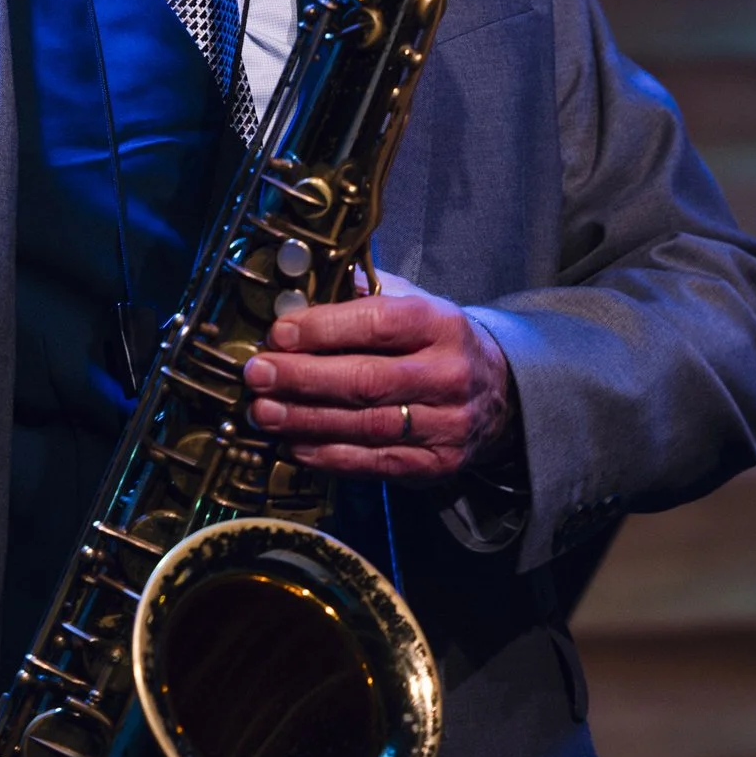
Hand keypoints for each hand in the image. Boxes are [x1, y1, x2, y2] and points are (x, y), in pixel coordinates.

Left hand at [242, 271, 513, 478]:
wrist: (498, 394)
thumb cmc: (431, 341)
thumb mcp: (408, 303)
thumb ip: (356, 294)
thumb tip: (291, 292)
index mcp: (439, 324)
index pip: (378, 324)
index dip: (323, 329)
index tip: (278, 334)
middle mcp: (449, 375)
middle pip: (368, 380)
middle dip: (303, 378)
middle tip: (257, 375)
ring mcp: (447, 425)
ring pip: (366, 426)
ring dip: (306, 420)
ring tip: (263, 411)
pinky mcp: (436, 464)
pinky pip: (374, 462)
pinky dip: (327, 455)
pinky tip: (293, 444)